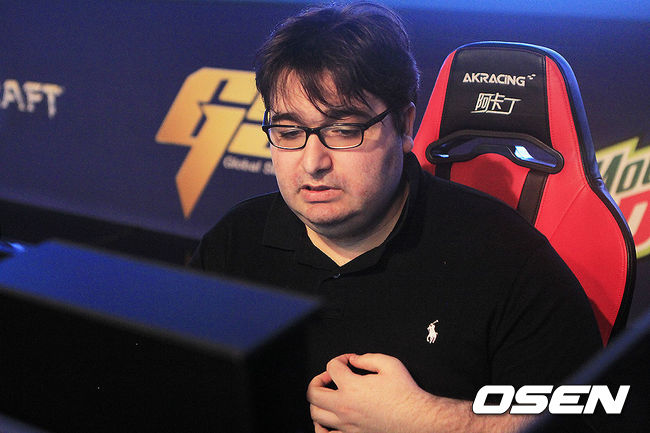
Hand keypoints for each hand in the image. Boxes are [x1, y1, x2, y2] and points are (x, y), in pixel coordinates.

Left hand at [307, 353, 432, 432]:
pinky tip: (327, 419)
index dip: (340, 359)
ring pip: (315, 414)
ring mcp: (346, 424)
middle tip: (330, 377)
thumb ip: (367, 358)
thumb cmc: (405, 394)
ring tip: (328, 396)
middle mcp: (344, 407)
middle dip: (319, 379)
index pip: (332, 367)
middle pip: (313, 392)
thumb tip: (353, 360)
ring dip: (317, 401)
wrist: (417, 419)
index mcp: (352, 387)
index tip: (349, 361)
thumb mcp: (390, 364)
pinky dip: (321, 426)